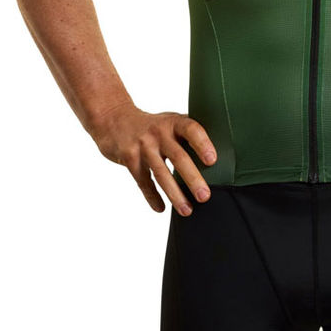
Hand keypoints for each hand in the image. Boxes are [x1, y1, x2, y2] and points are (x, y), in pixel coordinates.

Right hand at [87, 103, 216, 215]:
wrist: (113, 119)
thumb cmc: (151, 125)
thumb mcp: (170, 121)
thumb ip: (188, 134)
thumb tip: (218, 157)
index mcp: (174, 122)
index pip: (191, 130)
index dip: (202, 144)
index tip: (212, 161)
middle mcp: (159, 132)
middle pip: (178, 157)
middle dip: (192, 179)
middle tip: (205, 196)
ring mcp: (143, 145)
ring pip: (160, 173)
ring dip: (174, 194)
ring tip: (187, 210)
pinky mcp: (129, 158)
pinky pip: (143, 181)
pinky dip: (152, 196)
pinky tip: (161, 208)